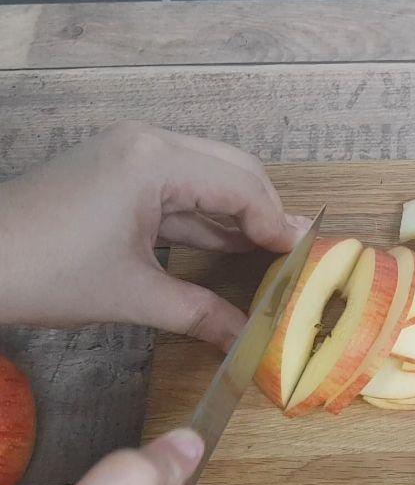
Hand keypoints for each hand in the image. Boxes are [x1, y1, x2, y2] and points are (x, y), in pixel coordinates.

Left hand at [0, 122, 308, 349]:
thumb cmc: (42, 272)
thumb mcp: (132, 295)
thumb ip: (201, 312)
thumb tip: (247, 341)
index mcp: (154, 163)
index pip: (240, 187)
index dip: (276, 224)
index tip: (303, 257)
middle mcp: (148, 143)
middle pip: (233, 169)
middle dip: (265, 211)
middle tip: (291, 254)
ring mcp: (131, 153)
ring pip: (209, 175)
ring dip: (237, 213)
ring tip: (268, 253)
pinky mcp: (118, 169)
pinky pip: (180, 186)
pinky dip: (206, 215)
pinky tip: (227, 245)